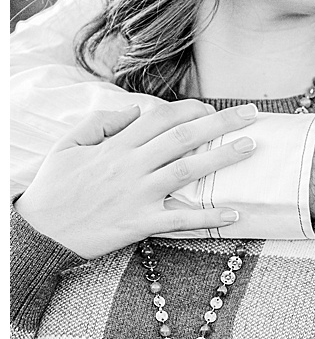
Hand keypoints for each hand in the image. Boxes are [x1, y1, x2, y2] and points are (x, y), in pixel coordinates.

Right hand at [14, 100, 258, 259]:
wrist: (40, 231)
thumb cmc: (55, 188)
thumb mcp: (67, 146)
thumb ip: (100, 123)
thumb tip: (136, 109)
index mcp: (116, 147)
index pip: (159, 118)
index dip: (188, 109)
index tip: (210, 107)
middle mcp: (131, 167)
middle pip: (182, 138)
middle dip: (219, 123)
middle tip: (251, 114)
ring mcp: (138, 195)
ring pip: (187, 170)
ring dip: (221, 158)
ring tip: (250, 147)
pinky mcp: (140, 223)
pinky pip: (180, 219)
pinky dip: (209, 216)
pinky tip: (235, 212)